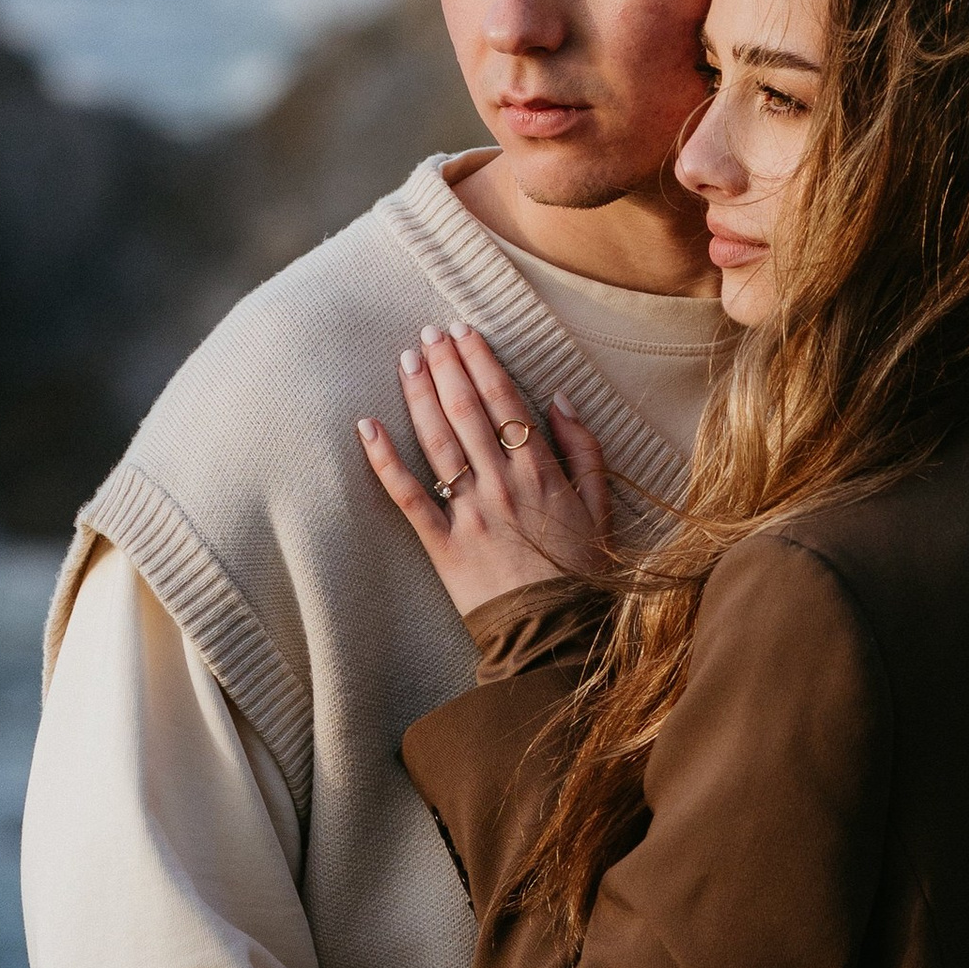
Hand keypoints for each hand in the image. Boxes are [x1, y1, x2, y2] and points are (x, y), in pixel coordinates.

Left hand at [358, 321, 612, 616]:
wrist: (557, 634)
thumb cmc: (582, 572)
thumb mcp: (601, 507)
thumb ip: (585, 450)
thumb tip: (561, 398)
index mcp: (541, 473)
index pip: (505, 402)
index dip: (482, 362)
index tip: (464, 333)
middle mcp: (502, 484)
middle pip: (467, 411)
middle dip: (446, 367)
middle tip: (428, 334)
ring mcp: (470, 513)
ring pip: (439, 442)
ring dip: (420, 396)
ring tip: (407, 360)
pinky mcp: (442, 545)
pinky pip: (408, 497)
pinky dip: (384, 461)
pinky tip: (366, 426)